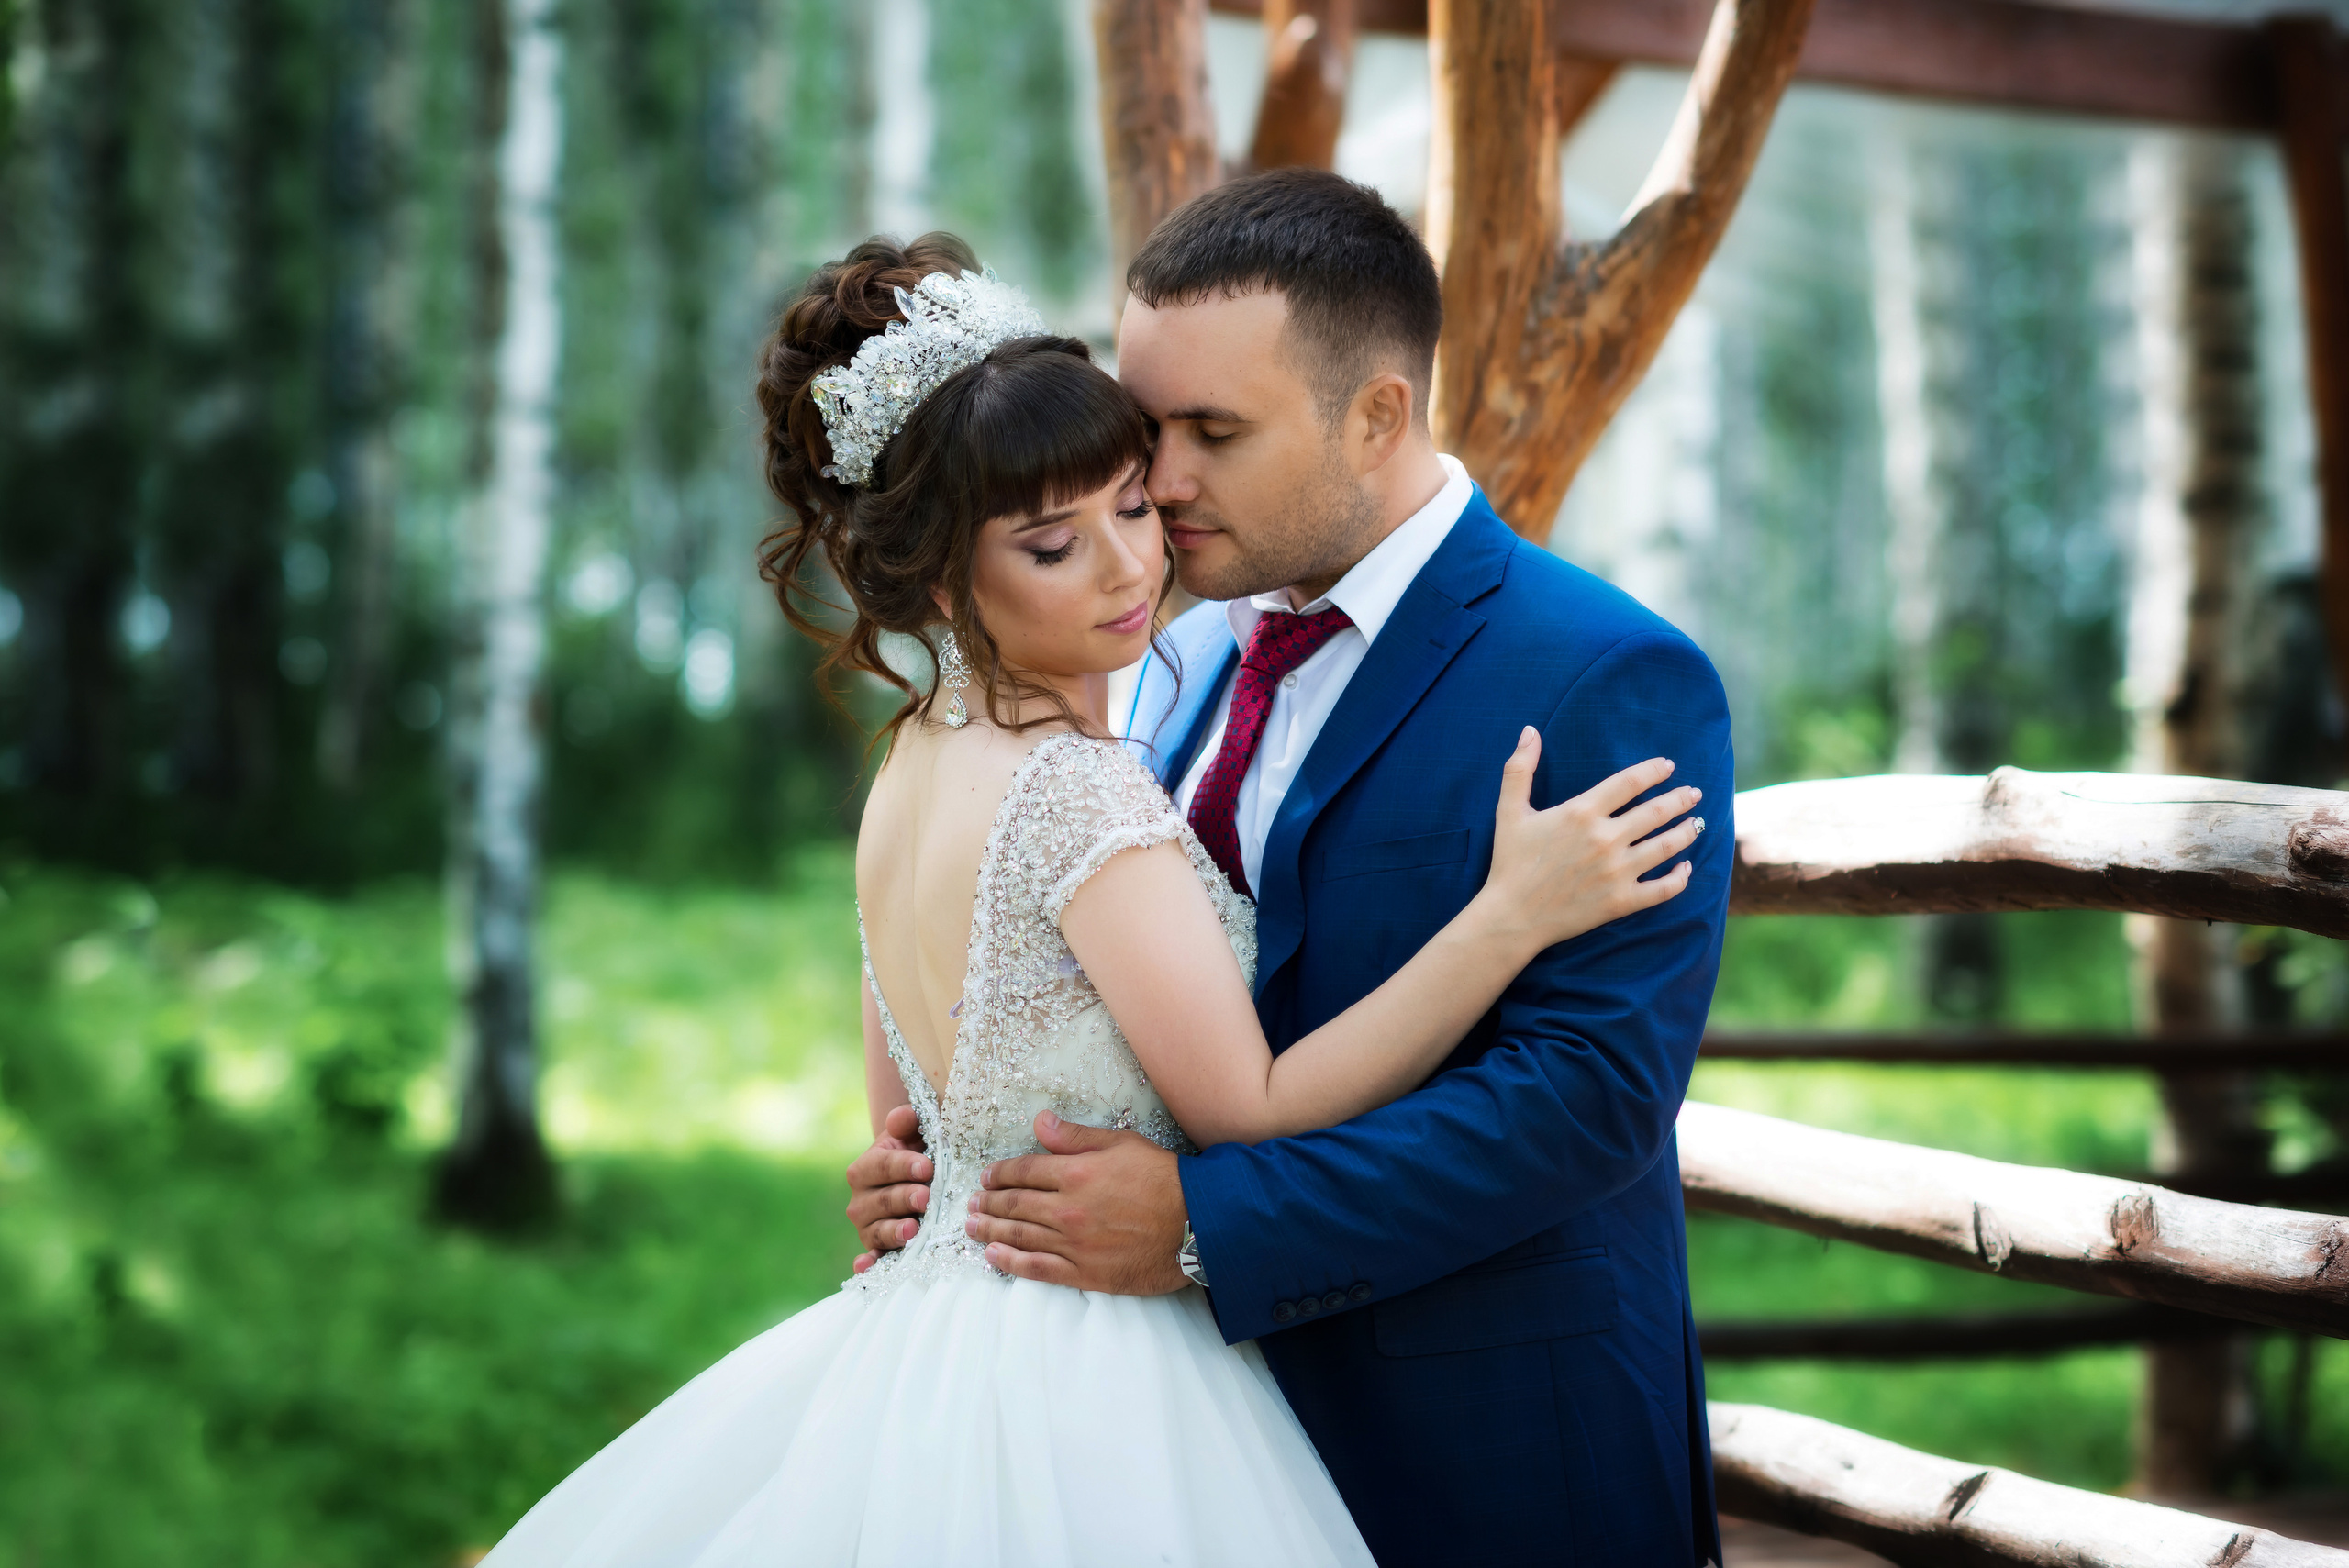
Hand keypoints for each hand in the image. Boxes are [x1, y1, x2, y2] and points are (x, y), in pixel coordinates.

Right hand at [845, 1104, 930, 1273]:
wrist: (915, 1182)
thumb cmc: (916, 1154)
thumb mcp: (913, 1134)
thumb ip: (907, 1121)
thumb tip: (900, 1118)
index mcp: (865, 1168)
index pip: (882, 1166)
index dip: (904, 1166)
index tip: (928, 1167)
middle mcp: (859, 1200)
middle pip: (882, 1201)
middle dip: (904, 1198)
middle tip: (927, 1197)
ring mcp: (867, 1227)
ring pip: (878, 1231)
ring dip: (894, 1231)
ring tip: (913, 1228)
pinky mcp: (877, 1249)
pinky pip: (871, 1258)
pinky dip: (868, 1264)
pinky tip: (867, 1267)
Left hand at [965, 1111, 1187, 1294]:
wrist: (1199, 1225)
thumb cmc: (1165, 1180)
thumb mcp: (1122, 1144)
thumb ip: (1076, 1137)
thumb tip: (1040, 1122)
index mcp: (1075, 1174)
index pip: (1024, 1171)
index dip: (1000, 1174)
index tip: (986, 1177)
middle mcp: (1068, 1209)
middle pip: (1015, 1205)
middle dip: (988, 1203)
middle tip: (970, 1204)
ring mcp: (1074, 1245)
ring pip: (1019, 1237)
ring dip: (990, 1231)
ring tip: (971, 1228)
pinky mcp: (1085, 1273)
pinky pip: (1038, 1270)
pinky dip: (1012, 1263)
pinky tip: (994, 1257)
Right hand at [1473, 730, 1702, 957]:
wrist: (1511, 916)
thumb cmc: (1510, 862)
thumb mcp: (1509, 810)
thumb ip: (1520, 768)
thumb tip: (1529, 730)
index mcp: (1581, 812)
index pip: (1629, 782)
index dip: (1653, 771)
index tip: (1668, 766)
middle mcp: (1604, 838)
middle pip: (1656, 811)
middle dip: (1680, 799)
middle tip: (1694, 793)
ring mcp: (1616, 871)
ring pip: (1666, 846)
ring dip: (1687, 832)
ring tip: (1697, 824)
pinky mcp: (1621, 901)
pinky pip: (1663, 889)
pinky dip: (1680, 877)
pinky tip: (1686, 867)